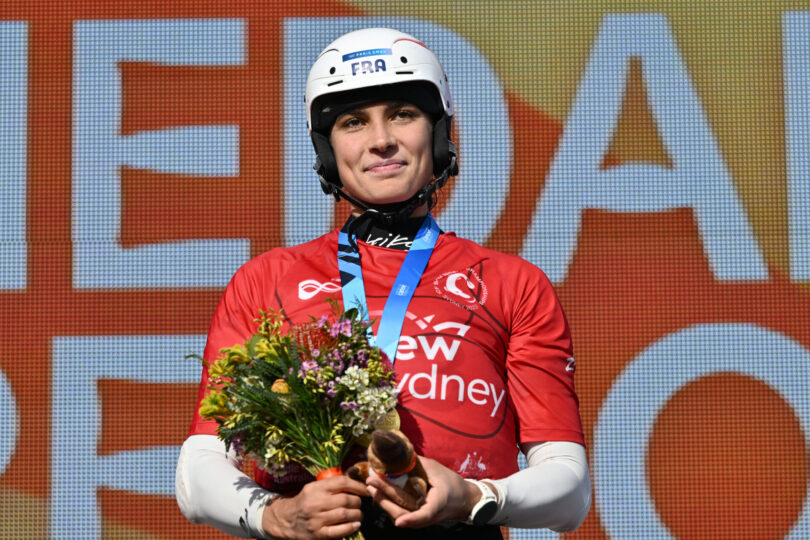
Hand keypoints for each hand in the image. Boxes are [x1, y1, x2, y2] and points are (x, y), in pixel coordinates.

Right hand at [262, 475, 368, 538]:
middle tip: (359, 504)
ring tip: (358, 515)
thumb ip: (332, 484)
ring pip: (345, 515)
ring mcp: (316, 519)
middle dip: (358, 502)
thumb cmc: (305, 501)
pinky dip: (350, 527)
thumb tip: (356, 479)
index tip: (366, 490)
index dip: (358, 485)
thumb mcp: (314, 488)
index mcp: (316, 488)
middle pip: (346, 499)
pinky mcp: (318, 534)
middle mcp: (315, 502)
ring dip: (357, 515)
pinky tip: (355, 525)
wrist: (286, 520)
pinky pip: (339, 531)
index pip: (342, 482)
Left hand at [365, 456, 480, 527]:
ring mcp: (420, 519)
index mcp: (438, 504)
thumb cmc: (451, 484)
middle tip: (371, 483)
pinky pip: (399, 512)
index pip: (425, 514)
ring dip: (382, 501)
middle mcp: (427, 516)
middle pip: (403, 514)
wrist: (462, 499)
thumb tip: (398, 455)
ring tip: (371, 486)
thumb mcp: (437, 470)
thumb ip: (418, 464)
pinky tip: (378, 491)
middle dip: (384, 499)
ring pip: (398, 515)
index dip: (412, 519)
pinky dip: (388, 503)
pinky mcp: (415, 518)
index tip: (400, 522)